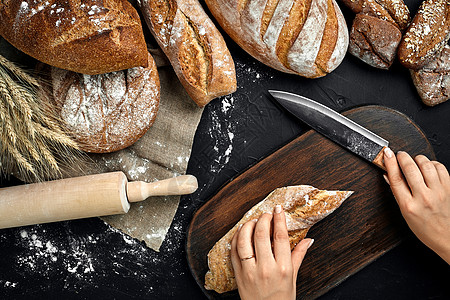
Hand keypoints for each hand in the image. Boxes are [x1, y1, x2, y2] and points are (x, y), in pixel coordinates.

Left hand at [230, 205, 313, 299]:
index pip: (280, 237)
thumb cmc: (281, 298)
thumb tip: (308, 240)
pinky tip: (241, 232)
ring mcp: (249, 271)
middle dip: (263, 219)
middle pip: (261, 234)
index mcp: (282, 268)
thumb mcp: (293, 277)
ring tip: (253, 221)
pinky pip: (234, 251)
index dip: (279, 219)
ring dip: (247, 226)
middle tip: (266, 214)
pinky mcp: (238, 274)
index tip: (278, 209)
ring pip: (244, 240)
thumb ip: (299, 256)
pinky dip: (236, 238)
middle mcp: (265, 268)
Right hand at [384, 148, 449, 262]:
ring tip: (415, 161)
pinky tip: (428, 167)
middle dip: (403, 157)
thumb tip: (389, 174)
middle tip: (400, 155)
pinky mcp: (449, 189)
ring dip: (418, 159)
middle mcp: (423, 198)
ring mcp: (438, 192)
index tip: (386, 153)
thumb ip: (397, 192)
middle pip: (410, 169)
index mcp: (408, 206)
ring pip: (426, 165)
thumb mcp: (404, 212)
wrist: (445, 237)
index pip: (396, 179)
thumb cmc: (424, 227)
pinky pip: (440, 168)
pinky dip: (432, 163)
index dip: (390, 163)